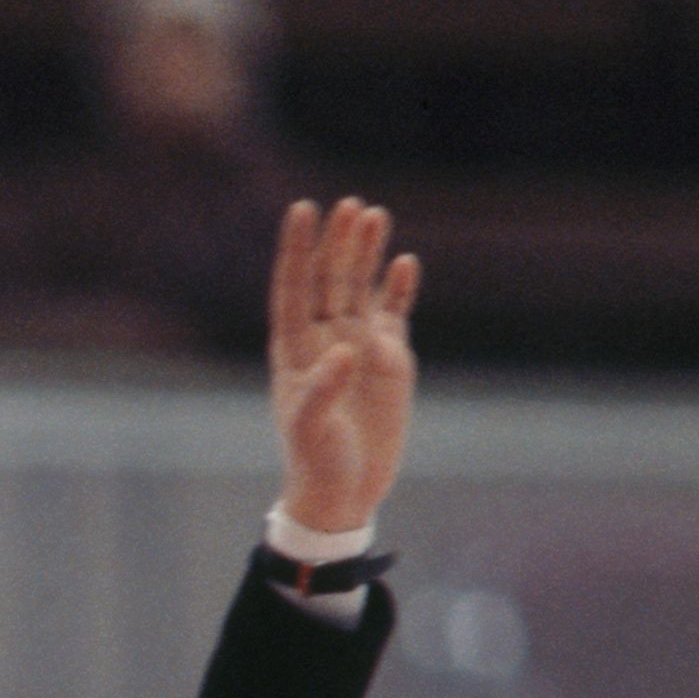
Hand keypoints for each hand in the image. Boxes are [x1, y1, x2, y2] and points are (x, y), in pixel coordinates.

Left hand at [270, 195, 423, 543]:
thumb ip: (323, 390)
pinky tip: (405, 263)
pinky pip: (393, 313)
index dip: (298, 250)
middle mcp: (324, 338)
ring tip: (373, 214)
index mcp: (294, 349)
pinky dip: (399, 289)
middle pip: (329, 279)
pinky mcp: (389, 358)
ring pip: (360, 287)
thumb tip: (347, 349)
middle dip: (338, 243)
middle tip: (349, 207)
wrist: (345, 491)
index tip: (302, 210)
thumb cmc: (316, 463)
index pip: (293, 288)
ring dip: (366, 253)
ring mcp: (358, 343)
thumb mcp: (312, 431)